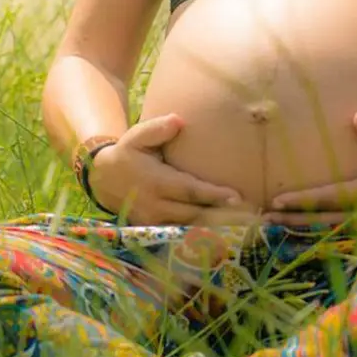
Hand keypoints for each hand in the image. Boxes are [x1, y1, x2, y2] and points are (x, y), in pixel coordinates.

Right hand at [88, 113, 256, 224]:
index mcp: (156, 182)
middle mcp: (157, 206)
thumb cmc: (128, 153)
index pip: (189, 191)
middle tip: (253, 217)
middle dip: (224, 217)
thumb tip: (179, 120)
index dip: (212, 195)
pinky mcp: (156, 230)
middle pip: (195, 214)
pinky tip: (227, 236)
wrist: (104, 180)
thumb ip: (156, 128)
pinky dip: (205, 236)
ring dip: (219, 229)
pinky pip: (184, 235)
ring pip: (192, 228)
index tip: (236, 196)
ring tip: (247, 228)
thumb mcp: (136, 136)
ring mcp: (156, 222)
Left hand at [262, 111, 356, 225]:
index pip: (329, 197)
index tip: (277, 200)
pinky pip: (337, 234)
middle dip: (292, 219)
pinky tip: (298, 231)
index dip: (302, 200)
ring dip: (300, 228)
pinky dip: (316, 233)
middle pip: (321, 220)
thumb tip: (356, 117)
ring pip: (327, 230)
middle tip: (263, 217)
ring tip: (272, 225)